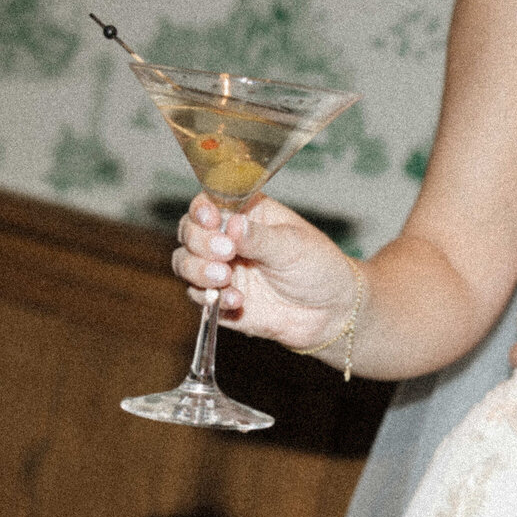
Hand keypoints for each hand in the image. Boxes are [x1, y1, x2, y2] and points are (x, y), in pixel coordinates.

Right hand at [173, 193, 359, 348]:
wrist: (331, 312)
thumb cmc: (318, 267)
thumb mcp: (294, 245)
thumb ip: (261, 237)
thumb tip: (232, 225)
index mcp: (245, 214)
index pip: (207, 203)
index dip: (201, 210)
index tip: (211, 219)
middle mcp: (226, 239)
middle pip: (189, 233)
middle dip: (200, 242)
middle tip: (226, 253)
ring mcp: (221, 270)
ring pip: (185, 264)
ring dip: (198, 270)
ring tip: (224, 278)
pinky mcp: (221, 300)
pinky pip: (199, 297)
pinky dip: (211, 298)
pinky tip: (237, 301)